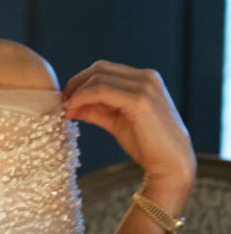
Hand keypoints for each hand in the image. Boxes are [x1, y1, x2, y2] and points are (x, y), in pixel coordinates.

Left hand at [62, 60, 195, 197]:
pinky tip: (73, 111)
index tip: (66, 98)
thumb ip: (96, 110)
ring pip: (98, 78)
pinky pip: (101, 91)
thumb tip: (70, 106)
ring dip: (76, 92)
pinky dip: (82, 98)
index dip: (81, 81)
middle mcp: (146, 77)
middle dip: (76, 84)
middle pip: (99, 69)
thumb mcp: (116, 122)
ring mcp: (144, 86)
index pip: (104, 69)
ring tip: (66, 109)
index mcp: (144, 79)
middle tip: (62, 102)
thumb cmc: (147, 145)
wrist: (171, 164)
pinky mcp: (139, 100)